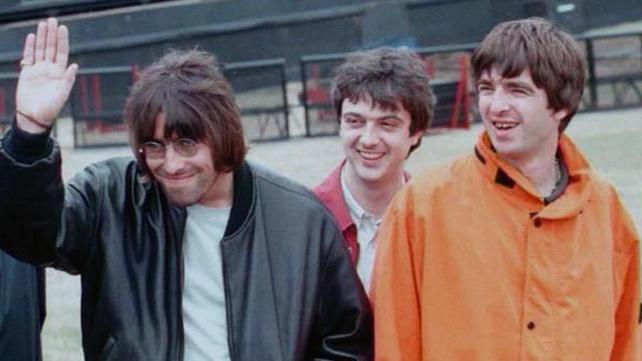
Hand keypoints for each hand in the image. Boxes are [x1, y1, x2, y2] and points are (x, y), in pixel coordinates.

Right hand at [15, 18, 77, 132]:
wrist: (34, 117)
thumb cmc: (51, 109)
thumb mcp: (62, 94)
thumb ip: (68, 80)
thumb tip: (75, 65)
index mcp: (61, 73)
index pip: (62, 53)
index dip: (62, 40)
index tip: (63, 28)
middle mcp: (51, 69)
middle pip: (51, 47)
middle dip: (52, 34)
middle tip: (52, 20)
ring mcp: (39, 70)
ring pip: (40, 49)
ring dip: (41, 37)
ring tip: (43, 24)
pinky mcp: (27, 73)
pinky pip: (28, 57)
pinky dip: (29, 47)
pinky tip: (31, 36)